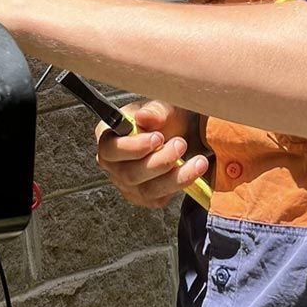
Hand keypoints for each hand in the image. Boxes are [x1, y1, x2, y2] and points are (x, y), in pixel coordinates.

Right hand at [95, 100, 210, 209]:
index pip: (110, 149)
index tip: (158, 138)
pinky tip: (194, 170)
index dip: (133, 147)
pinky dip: (180, 184)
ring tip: (197, 161)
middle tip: (181, 144)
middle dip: (160, 161)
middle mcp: (113, 165)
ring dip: (175, 176)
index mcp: (109, 138)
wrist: (180, 134)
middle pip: (129, 173)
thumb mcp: (161, 107)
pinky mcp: (145, 198)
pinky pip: (160, 198)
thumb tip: (144, 116)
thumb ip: (154, 111)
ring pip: (147, 190)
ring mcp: (127, 185)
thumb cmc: (163, 120)